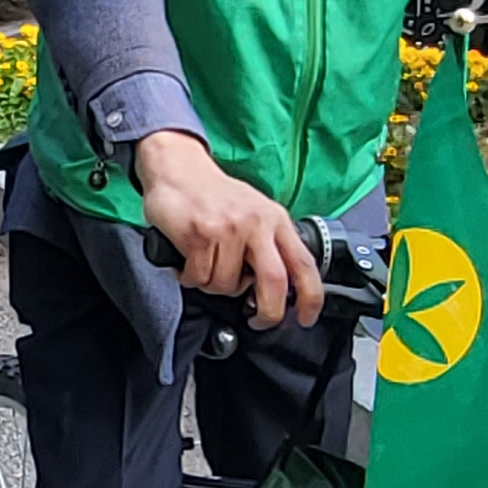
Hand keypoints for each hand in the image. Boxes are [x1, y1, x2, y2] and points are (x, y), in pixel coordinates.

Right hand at [134, 131, 319, 327]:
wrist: (177, 168)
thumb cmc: (215, 196)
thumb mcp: (255, 213)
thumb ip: (269, 247)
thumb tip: (275, 290)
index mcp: (276, 220)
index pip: (304, 264)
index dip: (310, 297)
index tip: (306, 318)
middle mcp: (257, 223)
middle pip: (274, 282)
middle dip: (267, 312)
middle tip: (257, 319)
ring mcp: (229, 228)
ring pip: (227, 285)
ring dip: (213, 285)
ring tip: (207, 265)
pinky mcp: (201, 234)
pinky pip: (199, 277)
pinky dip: (190, 277)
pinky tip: (188, 260)